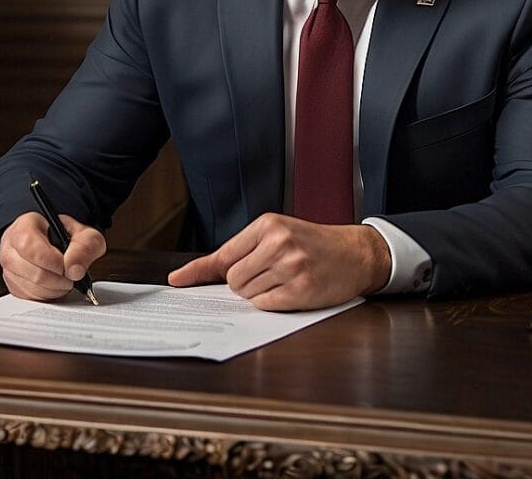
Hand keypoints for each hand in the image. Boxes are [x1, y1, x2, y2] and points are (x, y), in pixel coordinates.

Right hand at [0, 211, 105, 301]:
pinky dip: (47, 296)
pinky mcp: (13, 286)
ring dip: (54, 289)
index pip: (28, 245)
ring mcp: (8, 267)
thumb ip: (85, 247)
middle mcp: (11, 246)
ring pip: (30, 287)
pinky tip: (55, 286)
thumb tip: (74, 270)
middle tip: (70, 275)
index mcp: (25, 226)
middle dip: (57, 278)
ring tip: (65, 279)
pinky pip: (29, 298)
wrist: (58, 246)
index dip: (50, 260)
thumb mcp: (85, 235)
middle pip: (30, 270)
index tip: (66, 265)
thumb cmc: (67, 237)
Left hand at [167, 213, 390, 310]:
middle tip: (267, 275)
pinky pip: (265, 306)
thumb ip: (245, 250)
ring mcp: (290, 266)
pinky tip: (290, 291)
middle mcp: (277, 242)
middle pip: (233, 280)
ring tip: (283, 280)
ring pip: (247, 294)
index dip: (198, 271)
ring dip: (259, 294)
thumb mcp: (279, 233)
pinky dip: (272, 303)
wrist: (355, 253)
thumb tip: (206, 273)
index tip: (177, 280)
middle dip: (243, 284)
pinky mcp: (301, 289)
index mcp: (267, 225)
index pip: (223, 254)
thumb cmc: (313, 243)